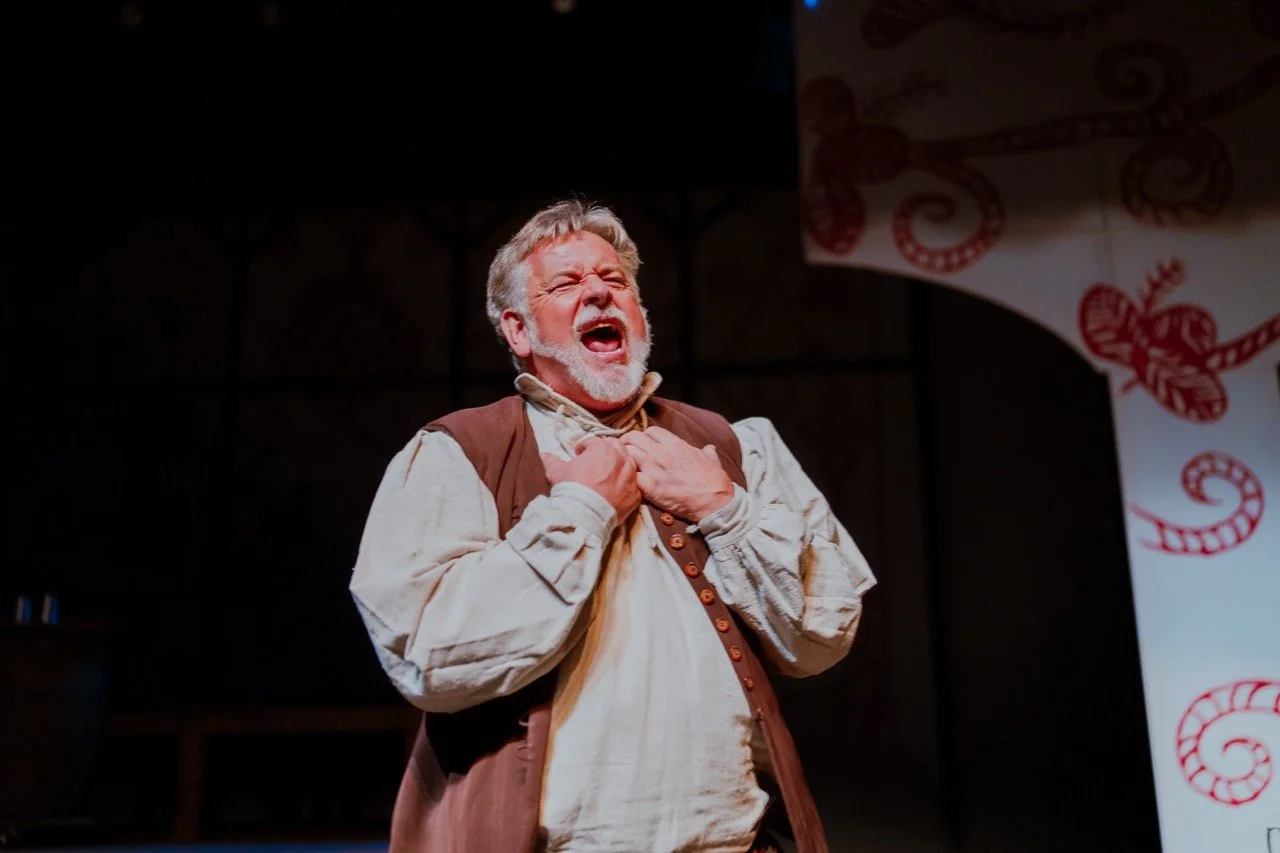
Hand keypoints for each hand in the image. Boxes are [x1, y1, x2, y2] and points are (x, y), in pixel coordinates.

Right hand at [542, 436, 641, 520]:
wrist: (583, 515)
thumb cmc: (571, 490)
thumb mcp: (556, 472)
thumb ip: (551, 460)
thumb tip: (543, 454)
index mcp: (602, 449)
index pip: (594, 441)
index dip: (585, 447)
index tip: (579, 454)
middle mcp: (621, 459)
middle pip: (616, 447)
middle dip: (606, 452)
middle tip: (596, 462)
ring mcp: (631, 477)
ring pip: (629, 464)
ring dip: (619, 466)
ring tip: (608, 476)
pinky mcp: (636, 494)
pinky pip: (634, 484)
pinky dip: (627, 485)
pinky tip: (617, 491)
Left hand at [619, 427, 734, 520]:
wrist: (715, 501)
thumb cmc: (714, 481)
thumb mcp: (712, 460)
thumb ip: (707, 452)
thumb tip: (710, 448)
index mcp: (676, 444)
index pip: (650, 431)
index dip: (644, 437)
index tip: (643, 444)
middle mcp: (662, 453)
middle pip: (634, 438)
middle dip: (628, 443)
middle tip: (627, 452)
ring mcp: (655, 469)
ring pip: (628, 453)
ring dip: (626, 459)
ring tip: (628, 468)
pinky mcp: (650, 487)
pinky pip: (631, 476)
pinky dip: (630, 479)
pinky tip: (633, 484)